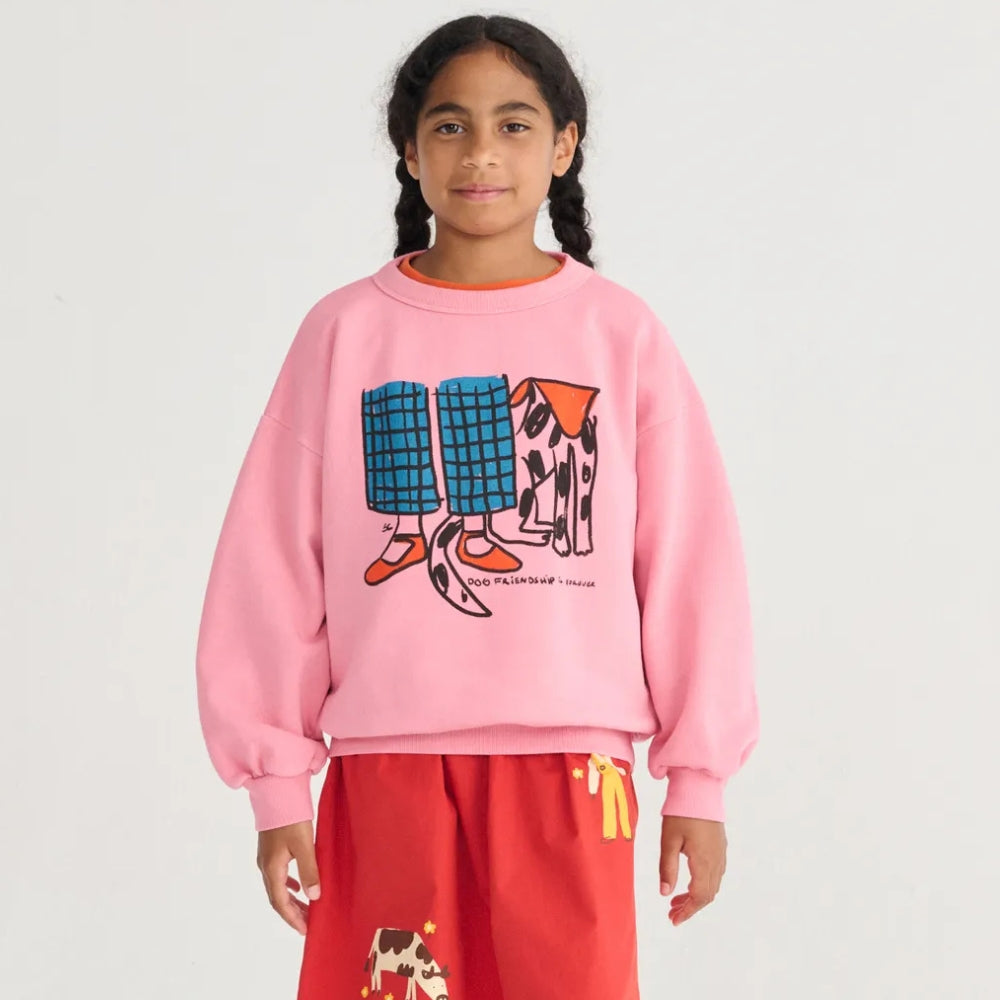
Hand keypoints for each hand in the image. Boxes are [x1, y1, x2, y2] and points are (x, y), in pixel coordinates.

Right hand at [256, 820, 320, 935]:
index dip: (292, 918)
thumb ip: (309, 871)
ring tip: (305, 909)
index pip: (280, 902)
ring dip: (290, 900)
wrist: (276, 792)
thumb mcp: (304, 844)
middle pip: (277, 897)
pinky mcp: (271, 849)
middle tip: (307, 925)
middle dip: (292, 913)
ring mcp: (266, 857)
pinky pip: (278, 875)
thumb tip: (314, 897)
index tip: (305, 930)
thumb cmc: (291, 817)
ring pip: (277, 887)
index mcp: (272, 868)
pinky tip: (298, 886)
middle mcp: (265, 866)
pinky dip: (288, 885)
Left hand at [659, 814, 726, 925]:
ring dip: (696, 896)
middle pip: (707, 894)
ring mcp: (720, 853)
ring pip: (712, 885)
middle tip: (672, 913)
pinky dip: (703, 884)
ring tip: (676, 900)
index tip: (673, 920)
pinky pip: (715, 873)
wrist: (700, 789)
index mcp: (704, 862)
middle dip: (690, 907)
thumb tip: (664, 893)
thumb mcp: (669, 840)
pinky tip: (689, 881)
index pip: (698, 896)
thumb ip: (667, 868)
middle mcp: (716, 861)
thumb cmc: (681, 812)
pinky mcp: (720, 846)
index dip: (687, 911)